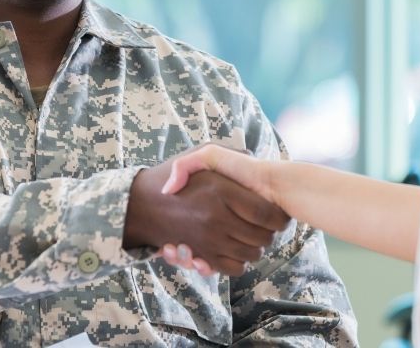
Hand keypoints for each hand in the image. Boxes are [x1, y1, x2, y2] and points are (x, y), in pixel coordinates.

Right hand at [124, 149, 289, 275]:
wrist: (141, 204)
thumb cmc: (177, 174)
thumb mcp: (200, 153)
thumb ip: (227, 154)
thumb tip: (246, 157)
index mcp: (222, 191)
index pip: (268, 214)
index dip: (278, 218)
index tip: (276, 215)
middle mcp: (216, 217)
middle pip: (263, 237)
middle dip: (268, 234)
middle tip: (263, 227)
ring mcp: (209, 240)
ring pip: (251, 254)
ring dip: (254, 249)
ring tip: (248, 237)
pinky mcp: (201, 256)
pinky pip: (233, 268)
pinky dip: (237, 262)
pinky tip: (233, 250)